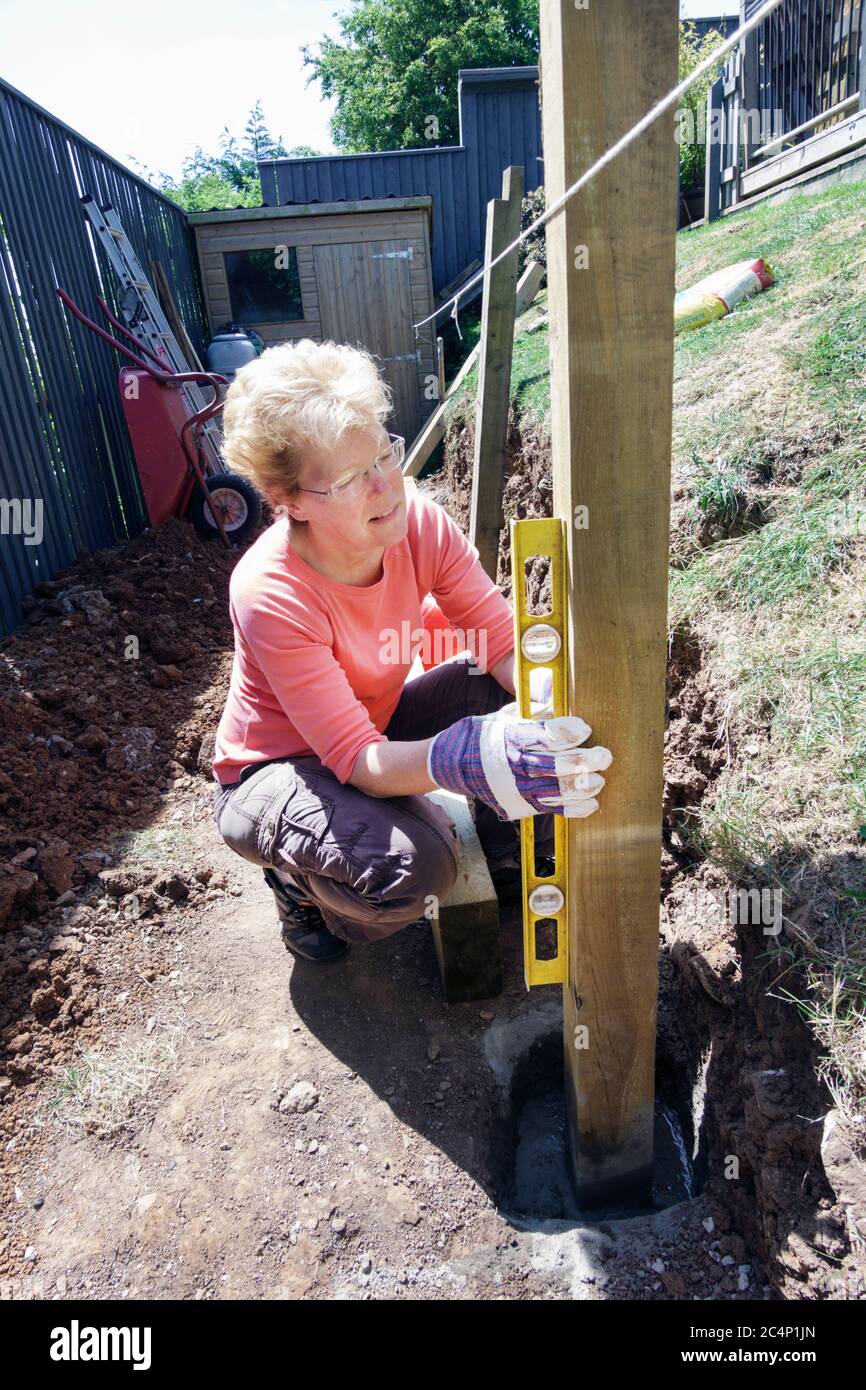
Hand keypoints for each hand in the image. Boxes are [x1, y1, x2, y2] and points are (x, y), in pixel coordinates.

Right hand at [428, 710, 611, 821]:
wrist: (454, 764)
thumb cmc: (487, 734)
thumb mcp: (506, 715)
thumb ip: (535, 708)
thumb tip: (557, 691)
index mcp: (513, 736)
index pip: (547, 734)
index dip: (570, 731)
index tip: (585, 728)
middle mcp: (515, 763)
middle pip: (558, 764)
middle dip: (587, 760)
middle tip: (604, 756)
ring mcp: (517, 787)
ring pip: (558, 790)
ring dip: (584, 785)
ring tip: (599, 780)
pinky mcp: (520, 804)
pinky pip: (552, 808)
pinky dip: (574, 808)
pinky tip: (591, 803)